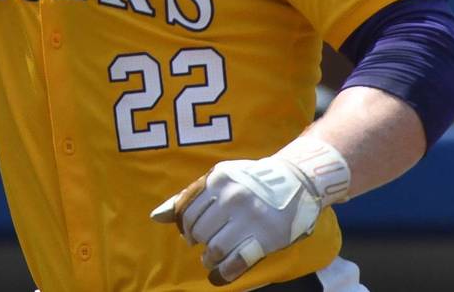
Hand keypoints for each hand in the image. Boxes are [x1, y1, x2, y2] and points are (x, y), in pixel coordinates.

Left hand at [150, 137, 350, 285]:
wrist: (297, 181)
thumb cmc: (251, 181)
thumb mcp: (220, 178)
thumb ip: (189, 196)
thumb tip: (156, 217)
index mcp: (218, 179)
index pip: (186, 210)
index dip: (185, 226)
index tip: (191, 232)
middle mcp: (233, 196)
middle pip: (199, 231)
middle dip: (197, 242)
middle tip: (203, 244)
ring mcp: (250, 218)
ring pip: (215, 248)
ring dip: (209, 258)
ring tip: (212, 257)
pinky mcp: (265, 238)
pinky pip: (236, 262)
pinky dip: (223, 273)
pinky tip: (219, 274)